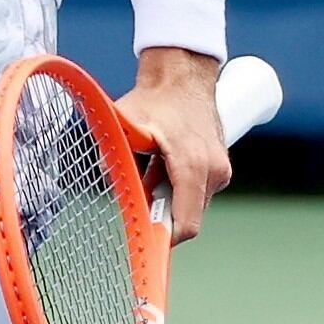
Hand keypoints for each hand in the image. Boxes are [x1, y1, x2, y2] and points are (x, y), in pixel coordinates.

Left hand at [114, 47, 232, 243]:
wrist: (183, 74)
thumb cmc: (155, 99)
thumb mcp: (127, 124)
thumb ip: (116, 154)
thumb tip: (102, 177)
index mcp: (192, 166)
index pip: (185, 225)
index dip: (163, 241)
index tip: (146, 249)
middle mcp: (213, 171)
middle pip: (186, 217)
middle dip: (160, 212)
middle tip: (140, 187)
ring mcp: (220, 170)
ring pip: (191, 205)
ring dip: (169, 198)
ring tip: (152, 168)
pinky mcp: (220, 166)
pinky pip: (197, 191)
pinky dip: (178, 186)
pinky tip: (164, 163)